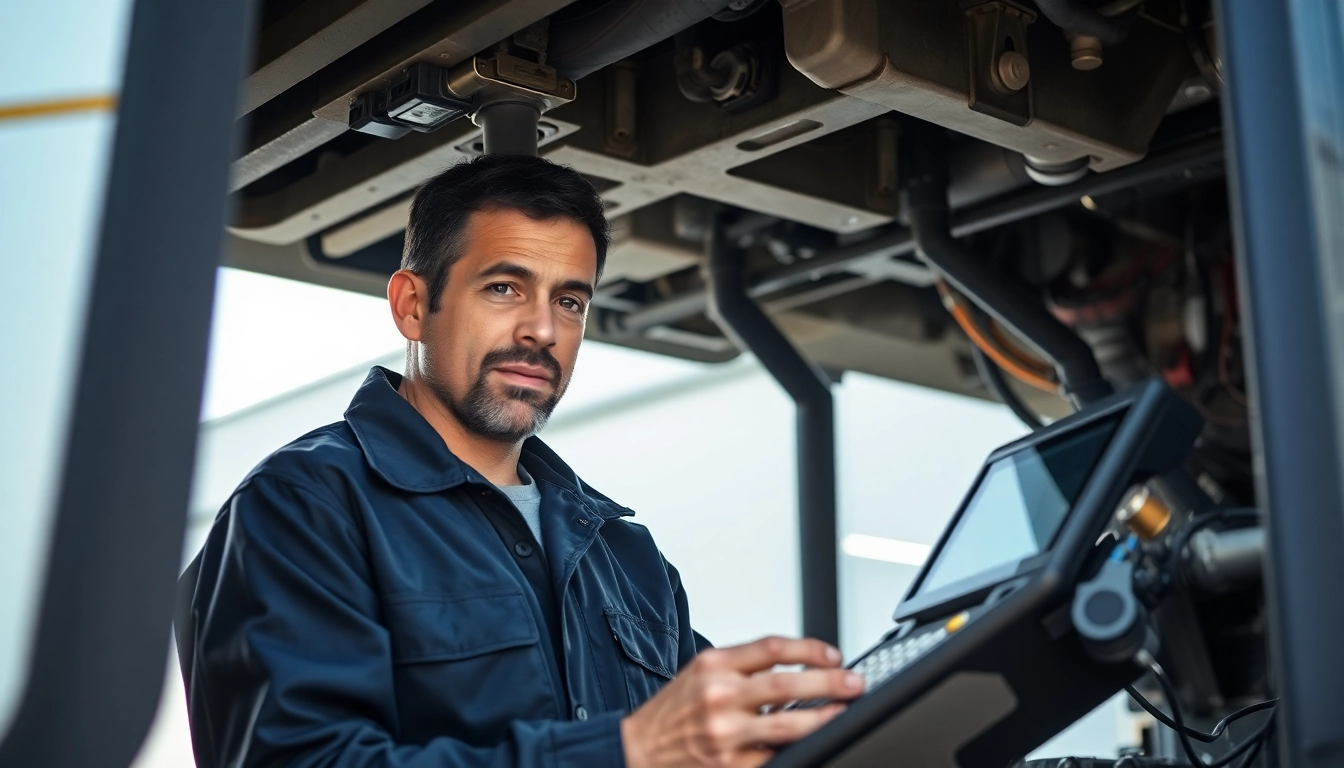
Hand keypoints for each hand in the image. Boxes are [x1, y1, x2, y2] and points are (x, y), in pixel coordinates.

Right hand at [620, 636, 864, 767]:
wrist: (639, 749)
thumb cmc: (674, 709)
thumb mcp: (701, 671)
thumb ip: (744, 665)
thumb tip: (798, 666)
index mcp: (714, 664)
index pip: (773, 647)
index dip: (810, 649)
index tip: (834, 655)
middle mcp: (719, 695)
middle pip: (786, 684)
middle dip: (829, 682)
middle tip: (855, 682)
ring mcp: (724, 733)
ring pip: (787, 724)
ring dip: (824, 717)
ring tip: (844, 711)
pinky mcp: (729, 765)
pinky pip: (774, 756)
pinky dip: (798, 747)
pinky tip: (814, 740)